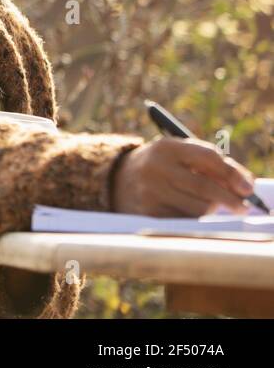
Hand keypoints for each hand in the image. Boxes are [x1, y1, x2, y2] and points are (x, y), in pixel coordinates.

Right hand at [111, 138, 255, 216]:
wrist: (118, 180)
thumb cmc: (163, 166)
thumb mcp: (180, 155)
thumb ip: (211, 165)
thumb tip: (243, 186)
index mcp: (166, 147)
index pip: (207, 157)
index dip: (232, 173)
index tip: (248, 187)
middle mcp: (155, 168)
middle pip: (204, 187)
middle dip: (230, 199)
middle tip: (243, 207)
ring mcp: (150, 192)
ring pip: (198, 208)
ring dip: (212, 209)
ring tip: (208, 204)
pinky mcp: (148, 212)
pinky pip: (186, 220)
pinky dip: (195, 218)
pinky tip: (188, 210)